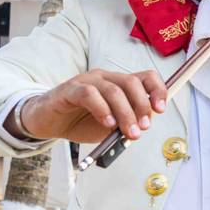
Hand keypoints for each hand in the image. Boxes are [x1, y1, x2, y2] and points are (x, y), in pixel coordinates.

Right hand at [8, 69, 167, 142]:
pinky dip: (102, 109)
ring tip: (128, 133)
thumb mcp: (111, 126)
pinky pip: (89, 94)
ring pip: (113, 90)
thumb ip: (127, 123)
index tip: (161, 109)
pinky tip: (107, 123)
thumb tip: (144, 125)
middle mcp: (105, 78)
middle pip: (132, 82)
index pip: (145, 77)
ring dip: (125, 113)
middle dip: (142, 106)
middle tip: (143, 128)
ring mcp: (87, 81)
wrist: (47, 122)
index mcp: (119, 83)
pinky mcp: (69, 89)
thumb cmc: (81, 121)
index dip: (157, 90)